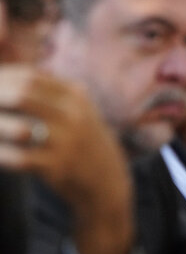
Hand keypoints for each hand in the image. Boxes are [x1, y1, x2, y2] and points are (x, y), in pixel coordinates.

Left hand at [0, 67, 133, 253]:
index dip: (2, 79)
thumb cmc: (81, 140)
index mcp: (76, 95)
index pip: (30, 77)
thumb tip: (8, 75)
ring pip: (20, 128)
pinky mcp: (59, 167)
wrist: (106, 178)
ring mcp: (68, 141)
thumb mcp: (77, 109)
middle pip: (23, 95)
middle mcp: (74, 114)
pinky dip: (2, 154)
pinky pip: (21, 158)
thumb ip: (50, 91)